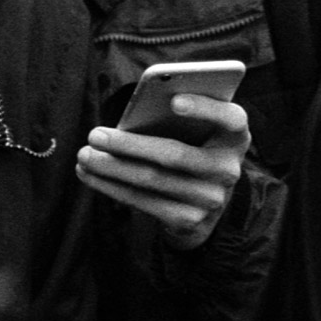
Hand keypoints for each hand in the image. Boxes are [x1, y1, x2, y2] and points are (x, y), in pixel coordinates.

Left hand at [76, 94, 249, 250]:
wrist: (204, 200)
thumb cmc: (191, 145)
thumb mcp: (195, 129)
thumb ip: (175, 117)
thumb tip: (130, 118)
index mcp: (235, 135)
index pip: (231, 118)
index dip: (205, 108)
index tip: (174, 99)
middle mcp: (229, 168)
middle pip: (175, 155)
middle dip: (129, 144)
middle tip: (94, 134)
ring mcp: (212, 198)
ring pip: (153, 180)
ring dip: (112, 167)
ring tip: (84, 155)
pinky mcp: (191, 220)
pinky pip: (144, 202)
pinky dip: (112, 187)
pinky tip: (90, 174)